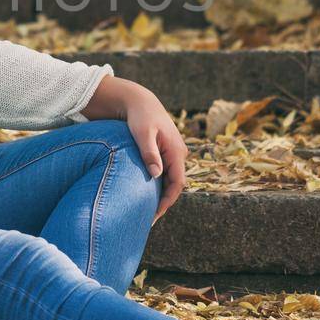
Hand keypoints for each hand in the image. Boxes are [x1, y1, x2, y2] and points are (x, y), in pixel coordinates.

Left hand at [124, 88, 187, 222]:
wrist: (139, 101)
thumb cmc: (139, 116)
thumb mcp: (142, 134)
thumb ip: (149, 154)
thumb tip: (156, 175)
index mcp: (176, 151)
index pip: (177, 183)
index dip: (167, 201)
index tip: (154, 215)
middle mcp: (179, 153)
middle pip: (175, 184)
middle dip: (164, 201)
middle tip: (148, 218)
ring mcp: (173, 152)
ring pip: (170, 178)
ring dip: (161, 193)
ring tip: (146, 209)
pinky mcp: (166, 151)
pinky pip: (166, 172)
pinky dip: (158, 184)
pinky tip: (146, 192)